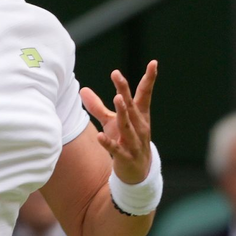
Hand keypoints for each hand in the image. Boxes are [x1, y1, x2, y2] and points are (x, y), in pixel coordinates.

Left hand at [80, 60, 157, 183]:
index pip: (144, 94)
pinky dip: (109, 143)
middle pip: (132, 106)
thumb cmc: (126, 141)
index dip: (149, 79)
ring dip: (123, 112)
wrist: (138, 172)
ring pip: (127, 125)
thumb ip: (97, 107)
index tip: (153, 63)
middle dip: (124, 91)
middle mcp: (139, 126)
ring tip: (117, 98)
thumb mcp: (112, 122)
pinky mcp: (126, 157)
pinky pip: (116, 149)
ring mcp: (134, 142)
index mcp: (139, 115)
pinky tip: (101, 137)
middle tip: (117, 75)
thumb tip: (82, 90)